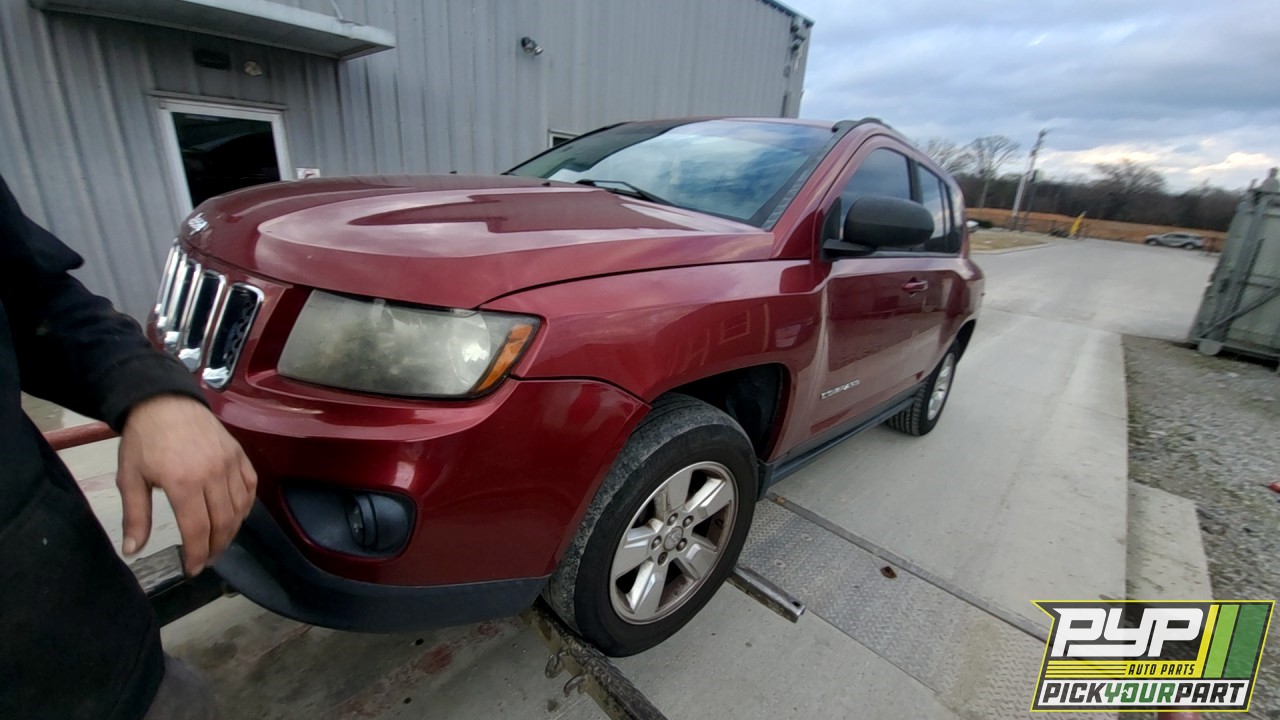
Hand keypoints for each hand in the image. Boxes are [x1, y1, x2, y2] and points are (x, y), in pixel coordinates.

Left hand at [116, 395, 256, 574]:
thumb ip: (135, 516)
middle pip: (223, 523)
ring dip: (231, 531)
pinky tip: (234, 517)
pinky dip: (245, 507)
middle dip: (215, 548)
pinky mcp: (239, 455)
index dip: (198, 555)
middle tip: (205, 559)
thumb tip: (132, 551)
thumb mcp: (130, 478)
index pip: (198, 530)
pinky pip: (250, 488)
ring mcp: (230, 464)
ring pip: (239, 509)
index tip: (192, 570)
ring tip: (217, 542)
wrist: (164, 402)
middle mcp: (213, 475)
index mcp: (183, 483)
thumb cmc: (143, 440)